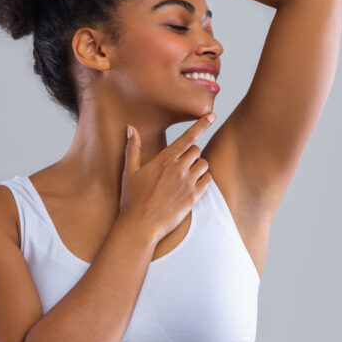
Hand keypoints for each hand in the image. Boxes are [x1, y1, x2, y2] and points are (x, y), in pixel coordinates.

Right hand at [118, 114, 216, 241]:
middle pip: (196, 150)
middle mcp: (178, 169)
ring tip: (187, 175)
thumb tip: (131, 128)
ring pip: (204, 164)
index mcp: (164, 160)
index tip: (212, 115)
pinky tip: (194, 185)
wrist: (140, 225)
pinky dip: (204, 179)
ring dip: (198, 166)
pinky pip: (208, 180)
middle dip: (191, 154)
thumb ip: (133, 148)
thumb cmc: (132, 199)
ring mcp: (188, 183)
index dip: (201, 124)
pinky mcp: (194, 197)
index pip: (187, 137)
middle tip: (180, 164)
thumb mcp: (130, 172)